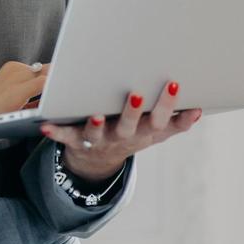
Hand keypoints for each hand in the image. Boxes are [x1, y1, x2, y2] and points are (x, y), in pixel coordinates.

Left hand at [40, 79, 203, 182]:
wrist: (98, 160)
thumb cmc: (131, 134)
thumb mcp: (155, 133)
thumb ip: (176, 123)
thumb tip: (198, 110)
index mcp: (143, 132)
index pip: (160, 120)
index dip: (168, 104)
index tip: (174, 83)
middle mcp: (122, 137)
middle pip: (129, 127)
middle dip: (133, 112)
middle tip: (137, 95)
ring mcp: (98, 140)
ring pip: (97, 134)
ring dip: (96, 126)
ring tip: (95, 115)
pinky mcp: (75, 141)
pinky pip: (64, 138)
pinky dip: (54, 133)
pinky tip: (44, 127)